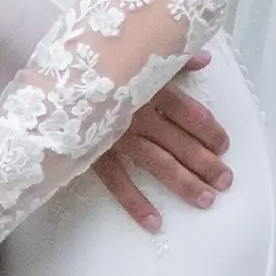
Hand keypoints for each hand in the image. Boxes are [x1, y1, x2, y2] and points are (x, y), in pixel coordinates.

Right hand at [93, 55, 231, 232]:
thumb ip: (173, 59)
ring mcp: (117, 136)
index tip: (223, 145)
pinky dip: (135, 203)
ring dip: (184, 183)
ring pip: (158, 163)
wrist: (50, 73)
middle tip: (225, 181)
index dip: (209, 131)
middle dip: (206, 163)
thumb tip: (205, 59)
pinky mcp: (94, 153)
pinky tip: (155, 222)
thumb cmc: (98, 61)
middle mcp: (138, 113)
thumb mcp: (137, 53)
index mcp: (150, 87)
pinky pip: (117, 181)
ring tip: (207, 199)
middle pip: (180, 142)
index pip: (189, 113)